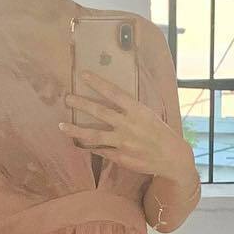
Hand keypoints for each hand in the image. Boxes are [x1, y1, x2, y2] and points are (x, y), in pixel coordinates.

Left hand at [59, 72, 194, 182]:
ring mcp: (122, 142)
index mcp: (137, 110)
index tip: (84, 75)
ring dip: (76, 130)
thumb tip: (112, 99)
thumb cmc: (161, 133)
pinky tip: (79, 144)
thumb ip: (130, 109)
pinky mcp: (120, 157)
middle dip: (81, 104)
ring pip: (94, 135)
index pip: (114, 93)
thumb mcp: (149, 115)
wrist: (172, 157)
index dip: (98, 83)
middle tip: (67, 98)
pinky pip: (100, 150)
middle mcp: (128, 125)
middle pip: (99, 112)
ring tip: (62, 126)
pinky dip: (89, 146)